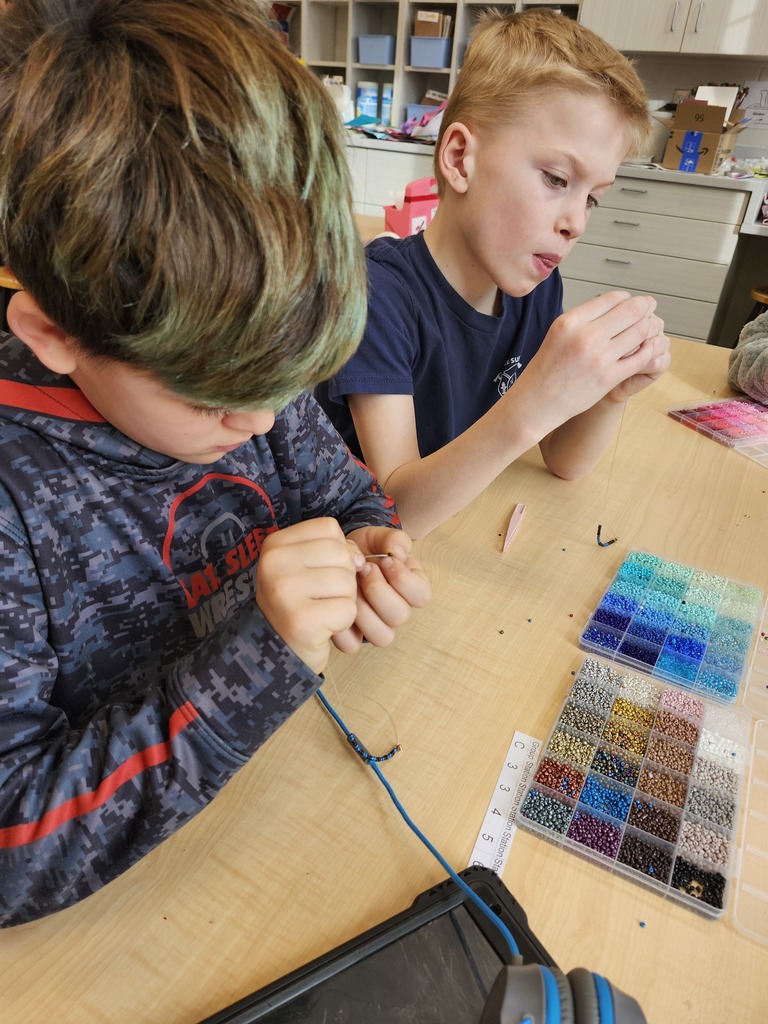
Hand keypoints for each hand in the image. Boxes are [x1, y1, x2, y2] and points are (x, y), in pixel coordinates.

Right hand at [256, 518, 361, 674]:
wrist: (274, 651)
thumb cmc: (296, 603)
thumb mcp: (304, 566)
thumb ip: (332, 550)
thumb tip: (360, 560)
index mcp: (274, 544)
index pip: (329, 528)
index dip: (337, 550)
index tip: (318, 572)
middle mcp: (274, 563)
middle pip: (342, 554)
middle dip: (343, 577)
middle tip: (321, 596)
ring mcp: (285, 591)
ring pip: (348, 582)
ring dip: (344, 600)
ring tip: (321, 611)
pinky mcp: (302, 620)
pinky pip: (348, 609)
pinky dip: (343, 621)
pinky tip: (323, 626)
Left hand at [331, 526, 431, 652]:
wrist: (337, 559)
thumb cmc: (364, 550)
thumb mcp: (379, 538)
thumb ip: (393, 539)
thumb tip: (397, 553)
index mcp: (412, 589)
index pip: (422, 596)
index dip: (403, 579)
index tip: (385, 560)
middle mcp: (398, 611)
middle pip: (400, 616)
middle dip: (378, 590)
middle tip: (364, 570)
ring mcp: (378, 626)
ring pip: (382, 636)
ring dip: (362, 609)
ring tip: (350, 587)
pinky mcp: (354, 637)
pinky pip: (353, 645)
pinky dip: (342, 628)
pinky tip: (335, 602)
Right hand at [529, 291, 670, 422]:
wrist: (538, 402)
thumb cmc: (547, 369)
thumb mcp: (558, 333)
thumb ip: (584, 319)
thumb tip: (615, 306)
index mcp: (570, 321)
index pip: (612, 298)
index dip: (628, 298)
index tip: (632, 303)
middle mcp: (585, 336)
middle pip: (631, 311)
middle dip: (645, 307)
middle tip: (650, 308)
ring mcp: (598, 358)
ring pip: (640, 332)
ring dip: (648, 328)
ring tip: (647, 329)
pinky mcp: (608, 377)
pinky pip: (640, 357)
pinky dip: (647, 350)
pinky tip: (644, 349)